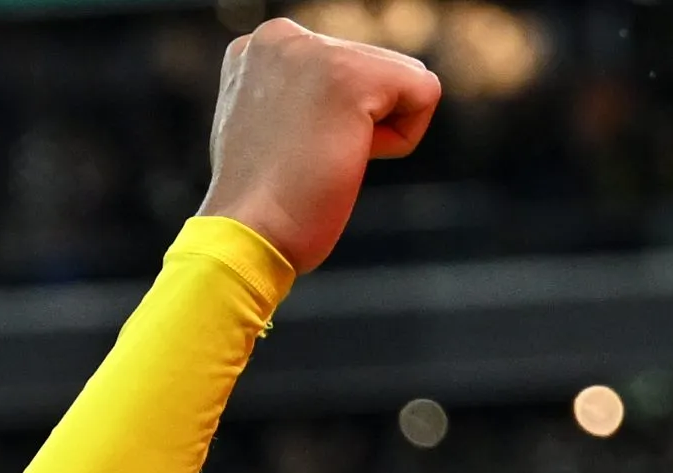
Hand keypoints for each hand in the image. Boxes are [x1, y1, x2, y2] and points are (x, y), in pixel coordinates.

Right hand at [198, 9, 440, 274]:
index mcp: (261, 45)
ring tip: (320, 158)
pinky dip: (400, 140)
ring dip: (376, 134)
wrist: (247, 236)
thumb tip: (343, 97)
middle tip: (303, 160)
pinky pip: (425, 94)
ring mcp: (316, 50)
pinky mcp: (353, 74)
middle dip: (356, 123)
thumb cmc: (261, 204)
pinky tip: (346, 158)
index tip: (289, 151)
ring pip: (403, 81)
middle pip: (377, 68)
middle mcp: (282, 35)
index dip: (334, 120)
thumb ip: (302, 93)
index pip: (348, 65)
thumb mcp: (271, 127)